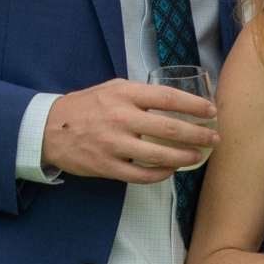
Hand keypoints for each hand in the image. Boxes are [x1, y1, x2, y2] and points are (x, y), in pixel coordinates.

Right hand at [40, 79, 217, 182]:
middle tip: (213, 138)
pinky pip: (140, 174)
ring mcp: (113, 144)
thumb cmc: (88, 106)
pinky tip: (171, 170)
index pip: (168, 98)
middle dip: (198, 134)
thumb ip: (141, 94)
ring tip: (197, 156)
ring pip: (158, 155)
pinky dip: (160, 174)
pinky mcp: (106, 166)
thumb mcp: (113, 89)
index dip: (194, 105)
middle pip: (169, 128)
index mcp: (125, 94)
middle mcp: (121, 117)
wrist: (49, 128)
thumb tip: (177, 100)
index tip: (212, 111)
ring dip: (184, 157)